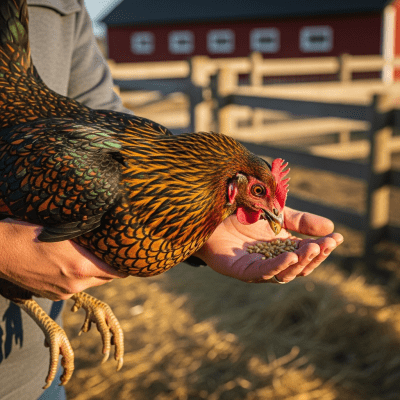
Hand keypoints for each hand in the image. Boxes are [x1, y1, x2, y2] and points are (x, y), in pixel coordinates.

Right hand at [0, 219, 126, 299]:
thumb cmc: (27, 232)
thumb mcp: (62, 230)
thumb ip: (86, 238)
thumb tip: (105, 234)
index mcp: (81, 266)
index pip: (117, 271)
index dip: (124, 264)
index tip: (127, 255)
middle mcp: (76, 283)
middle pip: (106, 279)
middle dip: (110, 267)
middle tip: (110, 253)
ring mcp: (63, 292)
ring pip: (89, 283)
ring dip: (92, 272)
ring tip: (87, 256)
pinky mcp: (52, 296)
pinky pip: (73, 287)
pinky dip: (76, 278)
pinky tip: (67, 264)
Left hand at [194, 207, 342, 283]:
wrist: (211, 206)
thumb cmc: (241, 210)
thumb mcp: (277, 212)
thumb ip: (300, 220)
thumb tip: (331, 228)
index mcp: (280, 248)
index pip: (305, 254)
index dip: (323, 247)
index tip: (338, 237)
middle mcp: (269, 260)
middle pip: (297, 267)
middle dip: (315, 256)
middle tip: (327, 244)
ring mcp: (254, 267)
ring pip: (282, 273)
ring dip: (299, 263)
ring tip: (313, 248)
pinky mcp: (238, 270)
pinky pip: (260, 272)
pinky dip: (277, 266)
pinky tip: (290, 257)